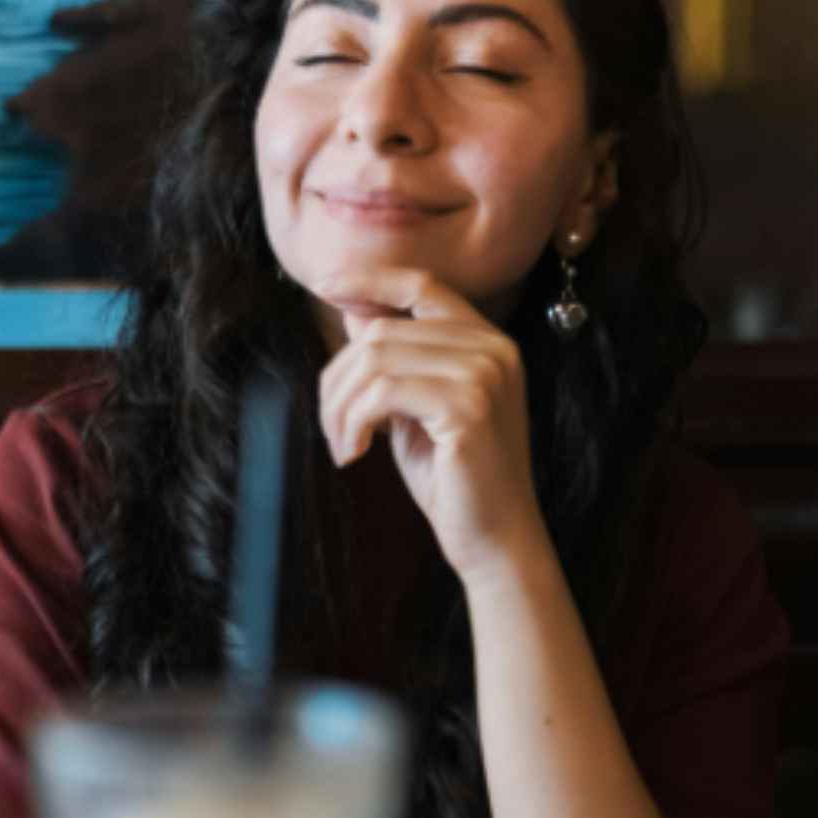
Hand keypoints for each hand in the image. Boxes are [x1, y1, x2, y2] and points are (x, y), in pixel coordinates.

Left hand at [316, 267, 546, 582]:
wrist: (494, 538)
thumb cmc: (451, 476)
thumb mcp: (414, 408)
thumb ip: (394, 359)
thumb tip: (355, 315)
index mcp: (487, 342)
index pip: (421, 285)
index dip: (369, 279)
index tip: (324, 285)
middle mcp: (492, 348)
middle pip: (380, 330)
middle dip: (338, 379)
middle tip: (332, 428)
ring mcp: (484, 375)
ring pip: (374, 359)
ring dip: (340, 406)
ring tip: (342, 444)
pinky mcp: (468, 408)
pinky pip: (381, 394)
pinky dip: (353, 423)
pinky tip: (355, 453)